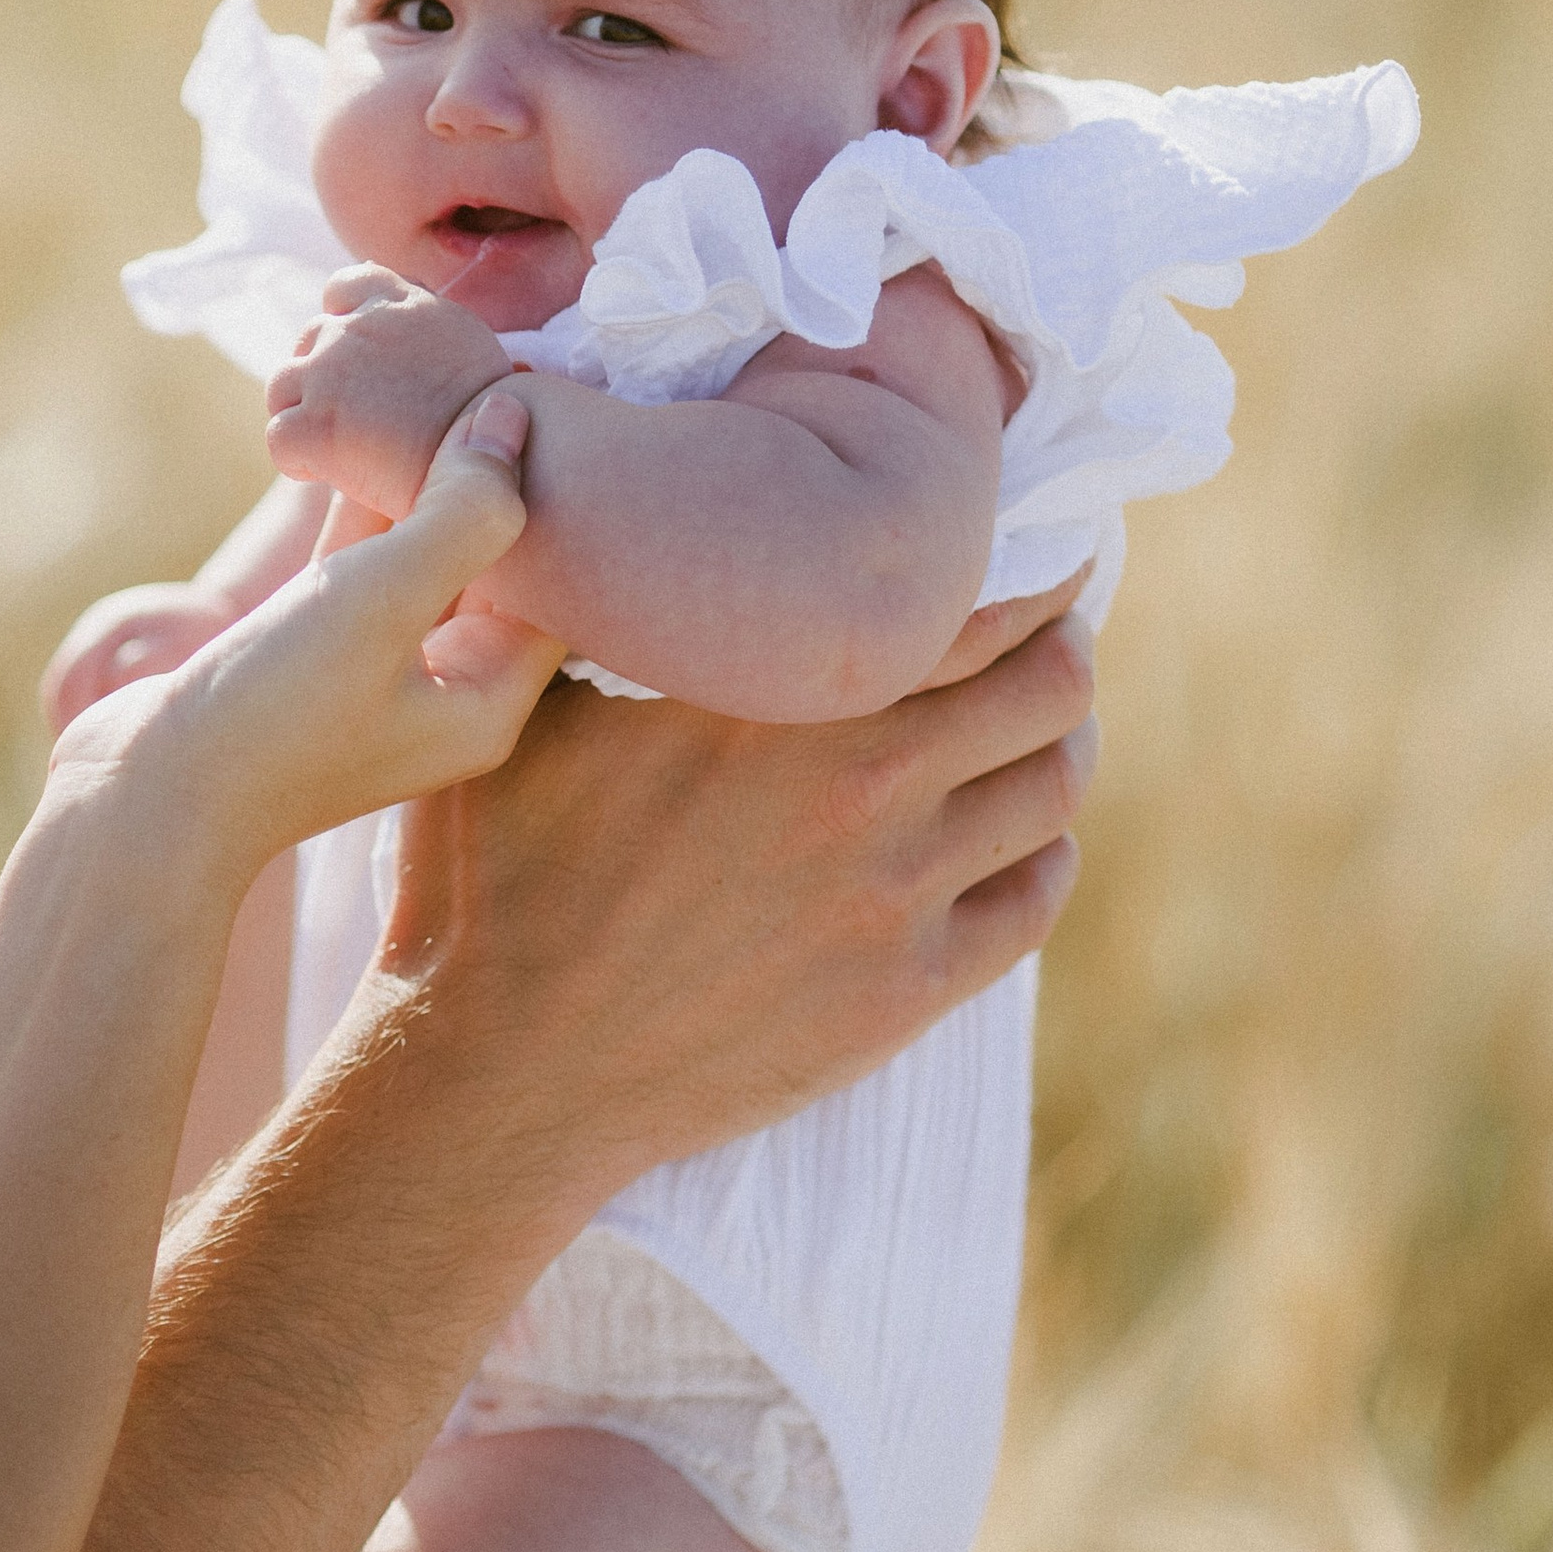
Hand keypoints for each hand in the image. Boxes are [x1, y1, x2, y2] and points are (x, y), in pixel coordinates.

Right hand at [56, 387, 563, 865]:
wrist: (142, 798)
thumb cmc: (274, 712)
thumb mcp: (383, 599)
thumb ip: (462, 511)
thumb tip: (511, 417)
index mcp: (488, 700)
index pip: (555, 582)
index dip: (553, 492)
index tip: (542, 400)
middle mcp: (445, 691)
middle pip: (495, 565)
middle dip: (489, 477)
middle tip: (488, 375)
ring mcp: (376, 674)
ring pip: (422, 557)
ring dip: (419, 481)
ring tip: (426, 386)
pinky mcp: (311, 655)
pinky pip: (359, 568)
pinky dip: (360, 509)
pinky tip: (351, 437)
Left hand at [265, 267, 512, 522]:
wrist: (502, 461)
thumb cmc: (494, 416)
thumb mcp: (468, 344)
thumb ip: (429, 328)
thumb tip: (423, 317)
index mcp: (399, 303)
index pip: (346, 285)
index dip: (341, 318)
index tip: (356, 355)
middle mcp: (358, 328)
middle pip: (310, 339)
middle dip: (322, 376)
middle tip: (353, 417)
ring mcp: (331, 374)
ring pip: (283, 386)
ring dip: (301, 413)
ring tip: (336, 446)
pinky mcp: (317, 426)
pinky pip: (279, 437)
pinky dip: (297, 459)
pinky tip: (327, 474)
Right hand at [383, 577, 1095, 1212]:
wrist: (502, 1069)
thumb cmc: (490, 879)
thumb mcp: (508, 707)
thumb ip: (569, 596)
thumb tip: (552, 482)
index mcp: (775, 690)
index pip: (971, 593)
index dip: (1023, 559)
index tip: (1024, 547)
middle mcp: (861, 778)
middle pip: (1049, 680)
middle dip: (1059, 644)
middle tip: (1043, 632)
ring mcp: (895, 891)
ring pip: (1055, 786)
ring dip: (1062, 743)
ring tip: (1042, 727)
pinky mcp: (904, 991)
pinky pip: (1035, 900)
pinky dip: (1044, 853)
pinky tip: (1018, 839)